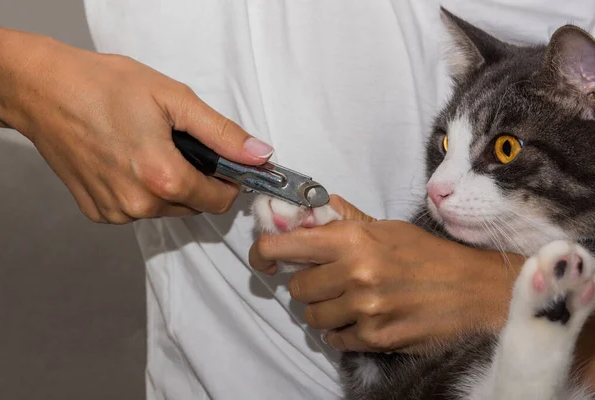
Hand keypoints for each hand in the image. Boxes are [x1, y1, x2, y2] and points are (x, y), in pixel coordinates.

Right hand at [0, 28, 273, 222]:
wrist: (44, 91)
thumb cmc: (105, 87)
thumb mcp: (174, 99)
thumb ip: (222, 133)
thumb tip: (259, 154)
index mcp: (163, 178)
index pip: (220, 201)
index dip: (229, 183)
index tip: (225, 165)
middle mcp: (140, 204)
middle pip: (194, 205)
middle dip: (198, 181)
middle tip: (179, 146)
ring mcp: (116, 212)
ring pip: (167, 209)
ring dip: (170, 186)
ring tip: (149, 148)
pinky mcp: (98, 212)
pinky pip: (138, 209)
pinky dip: (142, 191)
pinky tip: (127, 161)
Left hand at [250, 196, 524, 352]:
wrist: (476, 291)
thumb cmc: (430, 255)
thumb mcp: (388, 228)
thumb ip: (345, 220)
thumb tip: (313, 208)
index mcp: (353, 239)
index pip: (284, 245)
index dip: (265, 252)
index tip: (264, 258)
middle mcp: (355, 274)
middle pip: (296, 287)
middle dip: (306, 284)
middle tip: (326, 279)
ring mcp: (364, 309)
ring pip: (312, 316)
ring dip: (323, 309)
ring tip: (348, 299)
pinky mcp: (376, 339)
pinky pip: (334, 339)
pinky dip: (340, 331)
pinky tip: (360, 318)